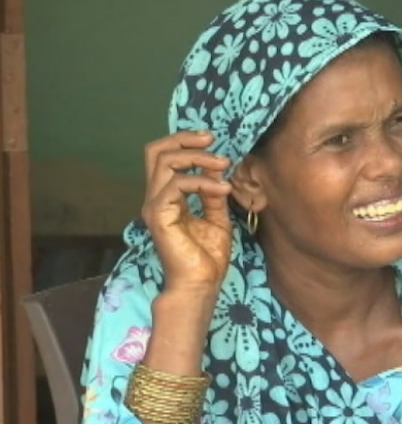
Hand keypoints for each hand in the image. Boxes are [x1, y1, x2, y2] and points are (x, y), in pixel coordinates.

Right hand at [141, 130, 232, 300]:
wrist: (200, 284)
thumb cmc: (206, 257)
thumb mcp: (217, 218)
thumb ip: (213, 194)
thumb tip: (216, 168)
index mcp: (167, 197)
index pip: (164, 157)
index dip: (184, 142)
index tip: (211, 139)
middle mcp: (156, 197)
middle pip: (156, 151)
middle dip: (185, 139)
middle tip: (211, 139)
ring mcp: (155, 205)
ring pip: (166, 162)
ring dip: (199, 158)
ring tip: (224, 165)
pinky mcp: (159, 215)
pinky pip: (177, 185)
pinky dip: (203, 182)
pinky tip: (222, 190)